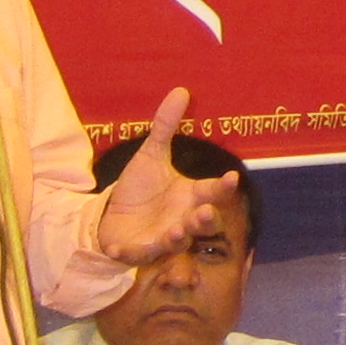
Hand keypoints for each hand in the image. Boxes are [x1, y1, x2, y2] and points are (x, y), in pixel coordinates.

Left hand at [96, 90, 239, 266]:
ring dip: (177, 238)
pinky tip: (118, 249)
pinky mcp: (138, 251)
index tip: (232, 177)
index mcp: (191, 196)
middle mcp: (182, 219)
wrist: (113, 216)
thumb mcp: (151, 155)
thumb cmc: (140, 188)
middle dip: (205, 220)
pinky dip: (128, 253)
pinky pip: (137, 255)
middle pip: (202, 223)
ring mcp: (162, 238)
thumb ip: (166, 127)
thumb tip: (181, 90)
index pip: (213, 191)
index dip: (223, 186)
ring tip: (175, 231)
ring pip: (176, 242)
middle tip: (204, 212)